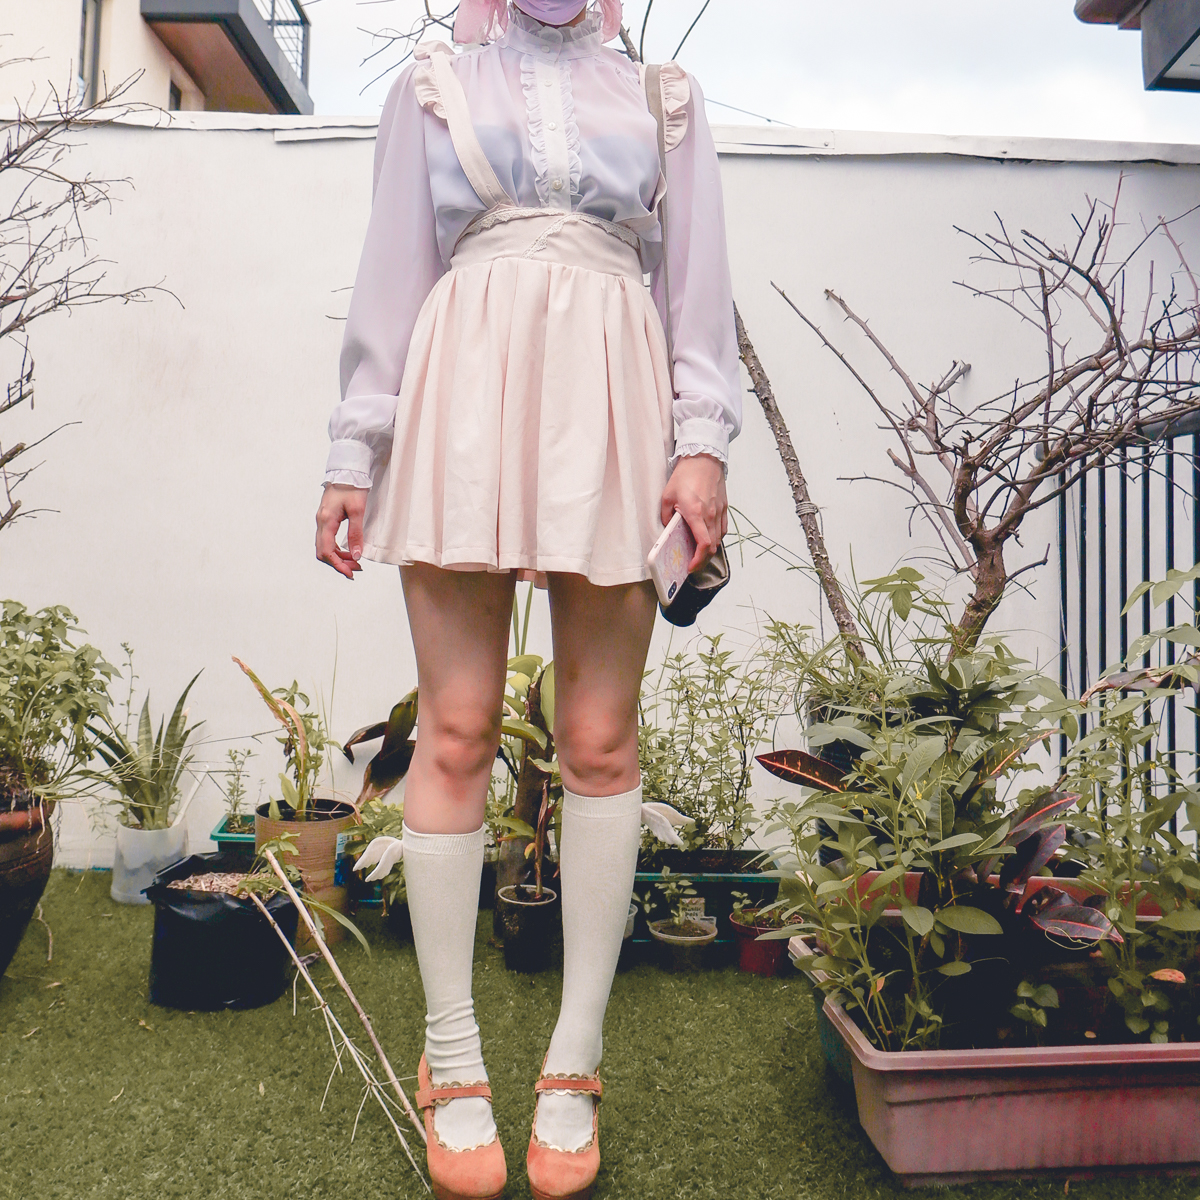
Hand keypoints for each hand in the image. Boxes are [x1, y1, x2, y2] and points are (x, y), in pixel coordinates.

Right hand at [316, 484, 367, 579]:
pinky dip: (336, 548)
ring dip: (338, 556)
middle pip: (323, 551)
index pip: (326, 550)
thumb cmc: (352, 487)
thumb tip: (356, 555)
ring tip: (354, 562)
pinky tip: (348, 551)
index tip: (350, 573)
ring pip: (324, 546)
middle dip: (339, 562)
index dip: (338, 564)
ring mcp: (322, 520)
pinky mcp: (326, 518)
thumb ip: (356, 534)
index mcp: (326, 520)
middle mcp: (320, 522)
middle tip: (355, 569)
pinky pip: (327, 539)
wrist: (347, 470)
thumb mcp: (357, 511)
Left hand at [660, 454, 726, 572]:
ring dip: (710, 549)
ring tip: (698, 553)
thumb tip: (668, 530)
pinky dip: (716, 537)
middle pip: (713, 546)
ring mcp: (719, 511)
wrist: (704, 457)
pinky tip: (708, 537)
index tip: (690, 567)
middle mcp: (711, 515)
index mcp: (696, 513)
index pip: (704, 544)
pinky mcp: (724, 507)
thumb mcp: (667, 496)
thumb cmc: (686, 474)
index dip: (698, 560)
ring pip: (719, 539)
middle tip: (692, 564)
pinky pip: (723, 528)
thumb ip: (666, 516)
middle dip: (703, 560)